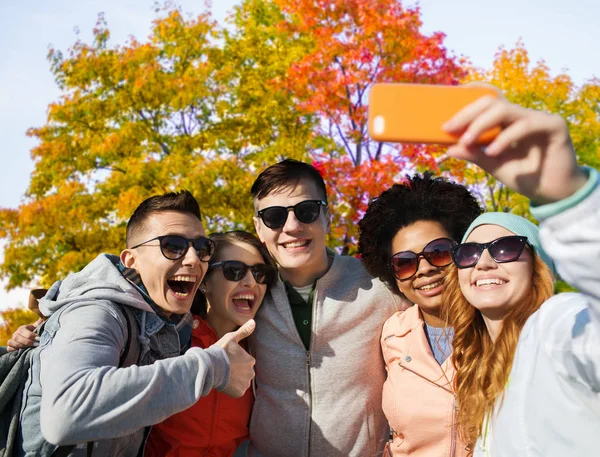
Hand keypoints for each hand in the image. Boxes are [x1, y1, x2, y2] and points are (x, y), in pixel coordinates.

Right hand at [7, 318, 43, 351]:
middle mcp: (15, 334)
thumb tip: (44, 317)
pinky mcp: (10, 347)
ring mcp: (12, 340)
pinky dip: (13, 350)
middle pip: (17, 337)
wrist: (30, 340)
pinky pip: (9, 348)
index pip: (22, 330)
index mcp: (22, 328)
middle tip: (36, 344)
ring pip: (12, 342)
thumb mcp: (38, 327)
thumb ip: (40, 322)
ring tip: (30, 348)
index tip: (38, 338)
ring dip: (21, 346)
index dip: (30, 335)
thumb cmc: (35, 333)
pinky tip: (22, 351)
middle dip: (27, 341)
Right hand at [214, 319, 255, 397]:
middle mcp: (251, 372)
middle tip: (226, 368)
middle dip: (237, 371)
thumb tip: (253, 321)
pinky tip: (225, 383)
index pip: (246, 362)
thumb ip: (244, 331)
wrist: (209, 367)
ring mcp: (245, 383)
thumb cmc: (220, 352)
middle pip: (245, 372)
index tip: (228, 360)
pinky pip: (238, 391)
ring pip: (242, 382)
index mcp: (250, 360)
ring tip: (224, 375)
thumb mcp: (231, 338)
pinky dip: (232, 389)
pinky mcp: (239, 392)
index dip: (236, 361)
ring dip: (235, 380)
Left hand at [443, 84, 587, 204]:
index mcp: (507, 121)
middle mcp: (521, 115)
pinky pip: (525, 125)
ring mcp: (538, 118)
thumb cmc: (525, 177)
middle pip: (491, 102)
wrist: (554, 193)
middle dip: (467, 113)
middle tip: (448, 128)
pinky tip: (493, 151)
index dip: (469, 95)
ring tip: (467, 141)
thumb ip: (475, 154)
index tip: (446, 102)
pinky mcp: (553, 125)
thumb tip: (449, 149)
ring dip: (481, 124)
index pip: (488, 100)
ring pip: (505, 109)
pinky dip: (505, 138)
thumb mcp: (494, 165)